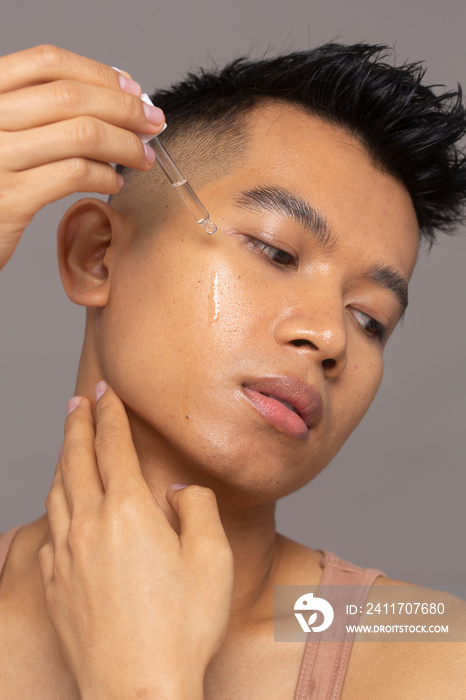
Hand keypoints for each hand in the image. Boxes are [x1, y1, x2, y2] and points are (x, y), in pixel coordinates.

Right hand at [0, 45, 164, 269]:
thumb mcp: (2, 135)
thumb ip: (39, 113)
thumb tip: (109, 94)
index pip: (47, 62)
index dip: (97, 72)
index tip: (132, 89)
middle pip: (71, 96)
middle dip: (124, 108)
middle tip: (153, 123)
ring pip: (81, 134)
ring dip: (124, 144)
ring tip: (142, 157)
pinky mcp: (11, 199)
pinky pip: (74, 175)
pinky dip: (104, 176)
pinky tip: (113, 183)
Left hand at [38, 382, 232, 699]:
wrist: (138, 689)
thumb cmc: (183, 626)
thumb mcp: (212, 557)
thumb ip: (195, 507)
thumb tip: (175, 490)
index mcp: (129, 513)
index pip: (114, 448)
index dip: (109, 415)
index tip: (105, 391)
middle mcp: (90, 526)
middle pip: (77, 462)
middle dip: (77, 426)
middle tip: (77, 403)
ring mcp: (68, 556)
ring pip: (57, 492)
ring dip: (62, 461)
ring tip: (68, 445)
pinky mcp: (57, 584)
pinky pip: (50, 528)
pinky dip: (55, 503)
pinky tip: (60, 506)